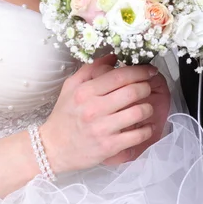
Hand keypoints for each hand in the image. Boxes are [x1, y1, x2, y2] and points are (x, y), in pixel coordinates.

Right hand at [40, 54, 157, 173]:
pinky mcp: (109, 147)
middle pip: (132, 92)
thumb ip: (91, 68)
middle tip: (147, 86)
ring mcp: (102, 129)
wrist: (53, 147)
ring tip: (147, 106)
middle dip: (146, 86)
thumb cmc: (65, 114)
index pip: (119, 76)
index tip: (149, 70)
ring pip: (138, 112)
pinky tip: (146, 126)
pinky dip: (147, 129)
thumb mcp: (71, 86)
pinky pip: (137, 136)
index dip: (139, 71)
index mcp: (85, 91)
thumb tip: (113, 56)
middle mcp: (94, 109)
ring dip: (148, 107)